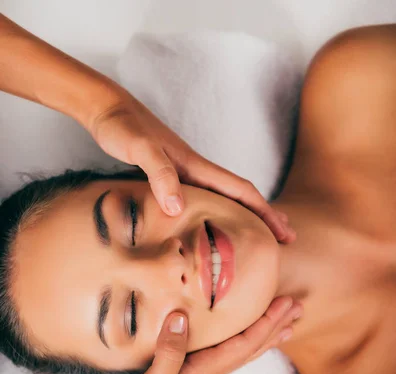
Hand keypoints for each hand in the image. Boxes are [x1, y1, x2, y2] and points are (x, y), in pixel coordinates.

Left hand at [88, 93, 295, 243]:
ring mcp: (185, 172)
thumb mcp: (139, 149)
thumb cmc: (122, 126)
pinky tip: (214, 223)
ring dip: (246, 215)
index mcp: (195, 165)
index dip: (264, 211)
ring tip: (259, 235)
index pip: (241, 191)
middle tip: (285, 239)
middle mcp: (196, 169)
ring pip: (225, 198)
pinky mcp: (171, 175)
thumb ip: (159, 173)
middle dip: (265, 216)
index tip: (284, 231)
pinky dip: (220, 212)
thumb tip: (179, 207)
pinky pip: (205, 198)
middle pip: (241, 195)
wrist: (107, 109)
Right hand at [92, 295, 302, 373]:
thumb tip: (181, 317)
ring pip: (239, 353)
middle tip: (298, 307)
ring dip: (262, 337)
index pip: (245, 345)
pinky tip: (233, 341)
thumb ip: (168, 353)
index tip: (287, 303)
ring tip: (282, 326)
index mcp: (204, 373)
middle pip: (250, 349)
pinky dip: (236, 344)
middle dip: (274, 327)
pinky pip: (220, 356)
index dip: (267, 322)